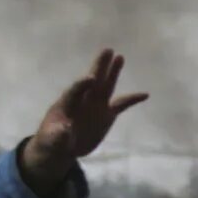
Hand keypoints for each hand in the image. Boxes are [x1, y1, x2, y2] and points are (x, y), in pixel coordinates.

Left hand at [17, 49, 146, 197]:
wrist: (62, 147)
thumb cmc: (53, 140)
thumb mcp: (52, 140)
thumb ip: (58, 134)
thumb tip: (65, 130)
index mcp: (67, 103)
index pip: (75, 91)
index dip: (82, 85)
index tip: (91, 78)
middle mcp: (83, 100)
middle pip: (93, 80)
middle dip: (99, 66)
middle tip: (107, 50)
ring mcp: (96, 105)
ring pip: (107, 86)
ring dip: (113, 72)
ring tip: (120, 57)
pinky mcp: (107, 114)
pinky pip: (122, 104)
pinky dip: (133, 99)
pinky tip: (145, 94)